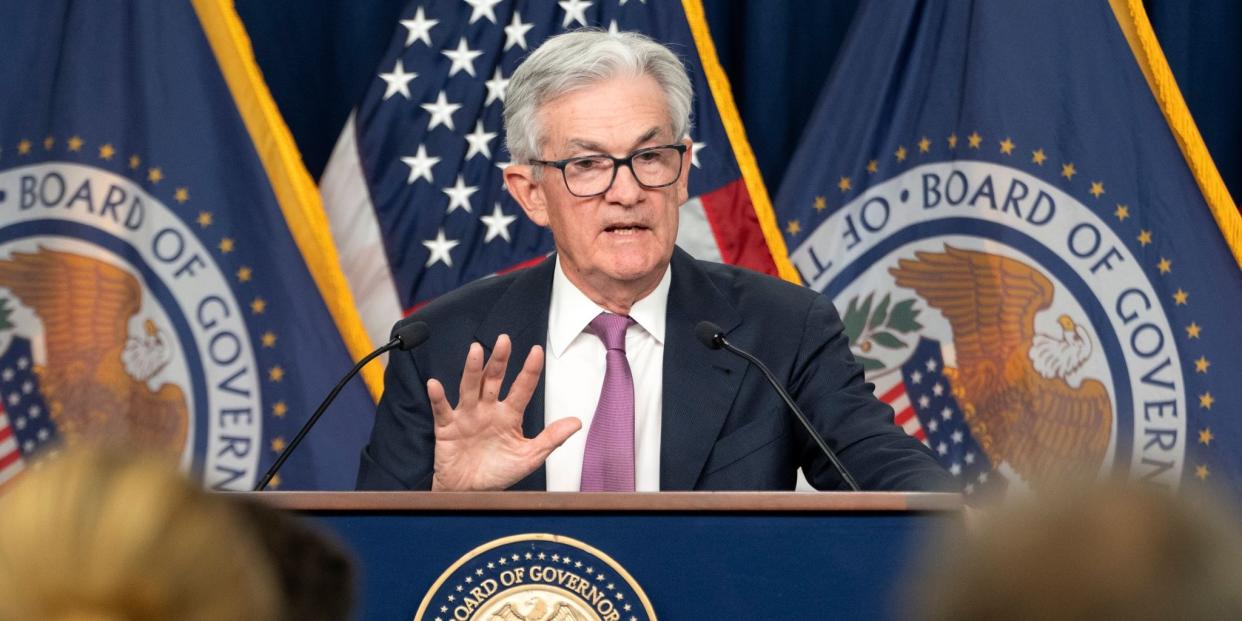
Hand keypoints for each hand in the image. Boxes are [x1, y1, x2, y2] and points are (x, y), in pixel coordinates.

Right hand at [427, 334, 580, 490]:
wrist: (471, 494)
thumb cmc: (498, 473)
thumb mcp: (529, 457)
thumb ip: (551, 439)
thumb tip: (576, 422)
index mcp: (509, 415)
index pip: (522, 388)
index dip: (530, 370)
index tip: (537, 351)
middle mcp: (488, 410)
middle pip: (494, 380)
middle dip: (499, 360)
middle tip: (504, 340)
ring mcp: (467, 416)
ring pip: (470, 388)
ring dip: (472, 370)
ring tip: (476, 351)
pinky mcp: (447, 428)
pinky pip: (443, 410)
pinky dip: (438, 397)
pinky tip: (435, 384)